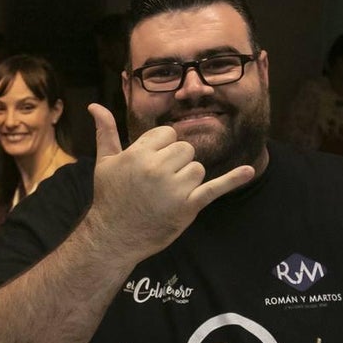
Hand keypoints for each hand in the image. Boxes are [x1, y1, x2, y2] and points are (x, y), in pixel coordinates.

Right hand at [85, 104, 254, 258]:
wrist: (113, 237)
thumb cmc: (109, 198)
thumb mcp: (105, 163)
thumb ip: (105, 132)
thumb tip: (94, 105)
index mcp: (138, 154)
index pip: (167, 134)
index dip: (162, 147)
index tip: (151, 164)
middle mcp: (157, 168)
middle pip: (185, 149)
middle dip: (176, 163)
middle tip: (158, 183)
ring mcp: (174, 188)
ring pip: (196, 168)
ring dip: (187, 179)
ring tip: (167, 194)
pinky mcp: (188, 206)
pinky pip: (215, 188)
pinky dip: (233, 179)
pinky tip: (248, 171)